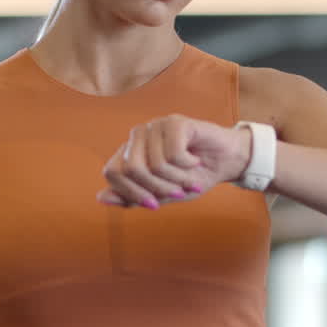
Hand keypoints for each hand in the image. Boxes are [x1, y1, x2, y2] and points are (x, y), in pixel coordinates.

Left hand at [97, 114, 252, 208]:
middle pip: (132, 169)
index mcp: (130, 152)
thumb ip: (132, 197)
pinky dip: (187, 165)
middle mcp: (138, 135)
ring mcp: (155, 126)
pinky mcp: (175, 121)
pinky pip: (173, 154)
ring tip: (189, 177)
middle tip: (177, 192)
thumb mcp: (162, 195)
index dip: (131, 193)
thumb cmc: (192, 177)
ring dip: (177, 179)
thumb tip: (100, 198)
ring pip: (155, 164)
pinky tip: (194, 159)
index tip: (154, 204)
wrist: (226, 163)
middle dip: (157, 188)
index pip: (112, 172)